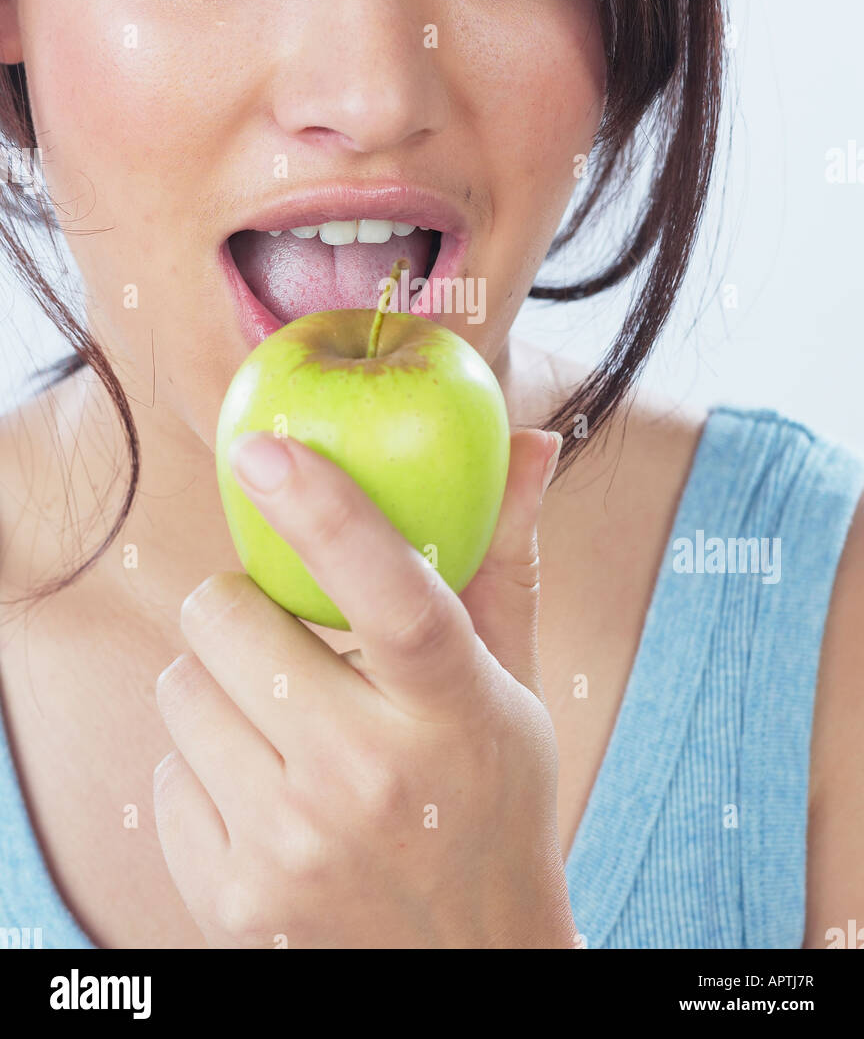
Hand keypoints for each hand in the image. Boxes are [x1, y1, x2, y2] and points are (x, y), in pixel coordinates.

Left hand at [154, 426, 576, 948]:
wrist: (469, 968)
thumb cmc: (492, 800)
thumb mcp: (511, 685)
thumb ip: (504, 557)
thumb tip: (529, 440)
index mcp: (453, 710)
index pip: (392, 592)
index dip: (326, 511)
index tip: (263, 447)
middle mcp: (370, 779)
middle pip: (230, 619)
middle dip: (243, 605)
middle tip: (285, 635)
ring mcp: (293, 846)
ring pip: (180, 688)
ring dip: (219, 685)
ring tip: (281, 720)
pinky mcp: (232, 901)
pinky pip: (165, 772)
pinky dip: (205, 766)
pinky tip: (265, 792)